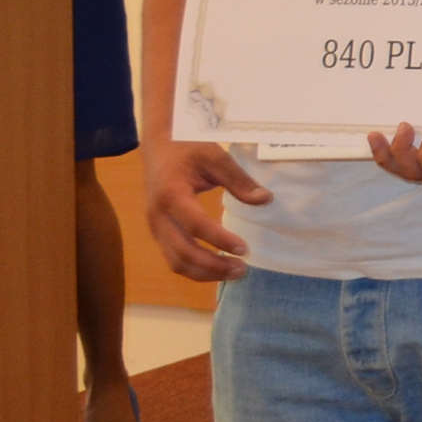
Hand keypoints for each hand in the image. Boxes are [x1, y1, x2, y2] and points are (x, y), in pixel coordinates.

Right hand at [141, 139, 265, 280]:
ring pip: (176, 262)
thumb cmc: (188, 149)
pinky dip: (196, 269)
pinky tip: (218, 268)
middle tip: (243, 269)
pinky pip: (174, 258)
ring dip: (205, 273)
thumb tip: (266, 200)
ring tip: (234, 273)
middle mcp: (158, 216)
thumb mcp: (216, 157)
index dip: (220, 240)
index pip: (196, 225)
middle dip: (213, 266)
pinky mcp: (159, 233)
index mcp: (171, 194)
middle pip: (182, 252)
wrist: (159, 148)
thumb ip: (239, 180)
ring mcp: (155, 227)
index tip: (245, 249)